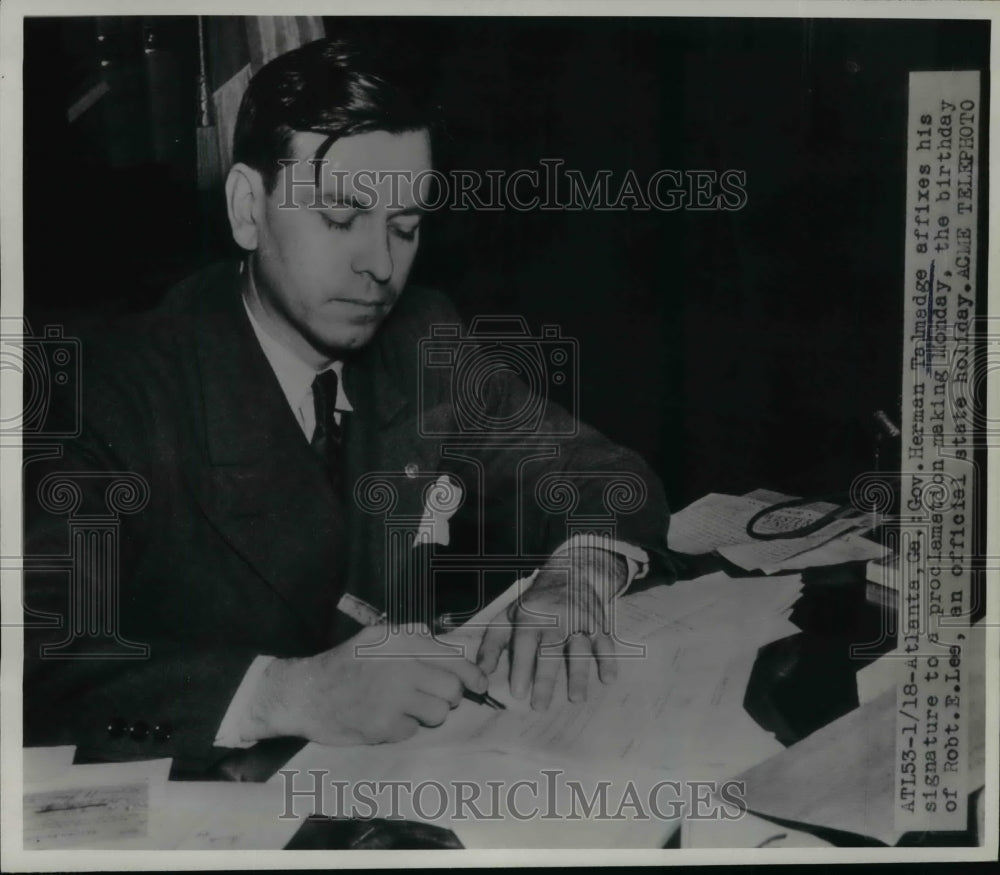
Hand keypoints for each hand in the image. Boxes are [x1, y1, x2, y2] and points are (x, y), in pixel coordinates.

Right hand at [240, 624, 487, 745]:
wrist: (306, 692)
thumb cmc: (344, 664)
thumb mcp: (376, 636)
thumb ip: (412, 637)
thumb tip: (449, 646)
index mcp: (403, 643)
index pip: (455, 659)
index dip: (473, 675)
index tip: (479, 685)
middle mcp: (402, 667)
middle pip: (452, 690)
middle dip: (448, 697)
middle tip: (432, 697)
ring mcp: (394, 698)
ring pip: (438, 714)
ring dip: (428, 714)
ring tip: (405, 707)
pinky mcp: (384, 726)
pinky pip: (413, 731)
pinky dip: (403, 728)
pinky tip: (384, 718)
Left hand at [476, 547, 625, 709]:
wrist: (570, 575)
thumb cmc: (533, 604)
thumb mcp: (507, 616)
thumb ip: (492, 644)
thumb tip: (481, 673)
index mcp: (531, 616)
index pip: (525, 644)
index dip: (521, 668)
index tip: (518, 693)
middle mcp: (556, 619)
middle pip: (551, 652)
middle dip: (546, 680)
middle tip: (540, 706)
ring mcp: (580, 622)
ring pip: (579, 649)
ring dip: (578, 673)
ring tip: (576, 698)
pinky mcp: (599, 625)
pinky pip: (605, 643)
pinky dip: (608, 660)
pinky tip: (607, 678)